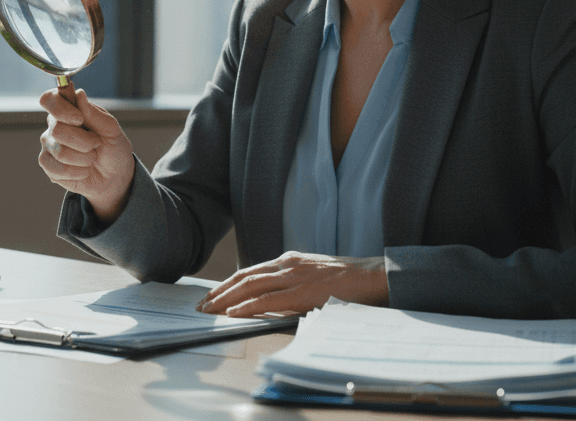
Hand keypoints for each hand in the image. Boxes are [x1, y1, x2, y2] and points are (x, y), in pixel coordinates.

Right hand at [37, 87, 135, 222]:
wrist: (114, 177)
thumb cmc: (113, 148)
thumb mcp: (112, 130)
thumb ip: (94, 113)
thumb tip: (79, 94)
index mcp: (69, 110)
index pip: (49, 100)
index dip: (61, 109)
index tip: (79, 120)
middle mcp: (54, 125)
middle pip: (57, 130)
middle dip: (84, 141)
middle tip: (96, 144)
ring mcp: (49, 146)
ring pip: (59, 151)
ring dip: (84, 158)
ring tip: (92, 158)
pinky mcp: (48, 165)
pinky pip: (56, 169)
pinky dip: (77, 172)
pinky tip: (83, 170)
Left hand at [195, 251, 388, 316]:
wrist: (373, 276)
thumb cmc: (347, 280)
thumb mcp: (313, 275)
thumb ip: (292, 284)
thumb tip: (271, 301)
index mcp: (288, 261)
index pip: (249, 272)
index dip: (227, 284)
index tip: (211, 297)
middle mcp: (287, 264)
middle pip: (243, 277)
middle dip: (219, 293)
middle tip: (201, 306)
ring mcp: (294, 276)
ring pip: (250, 286)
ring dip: (226, 300)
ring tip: (209, 311)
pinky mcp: (303, 291)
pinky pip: (269, 299)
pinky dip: (247, 306)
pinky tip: (234, 313)